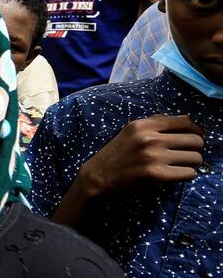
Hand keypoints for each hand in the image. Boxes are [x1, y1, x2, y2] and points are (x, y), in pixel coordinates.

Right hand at [77, 114, 203, 195]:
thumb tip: (185, 120)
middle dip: (196, 148)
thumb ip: (156, 123)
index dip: (196, 130)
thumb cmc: (117, 152)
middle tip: (188, 153)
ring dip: (192, 162)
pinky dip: (186, 174)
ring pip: (195, 158)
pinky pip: (189, 173)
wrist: (99, 174)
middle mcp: (150, 138)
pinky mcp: (158, 176)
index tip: (196, 137)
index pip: (184, 122)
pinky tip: (176, 173)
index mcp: (143, 124)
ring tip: (181, 164)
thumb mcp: (131, 130)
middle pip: (195, 140)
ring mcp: (154, 157)